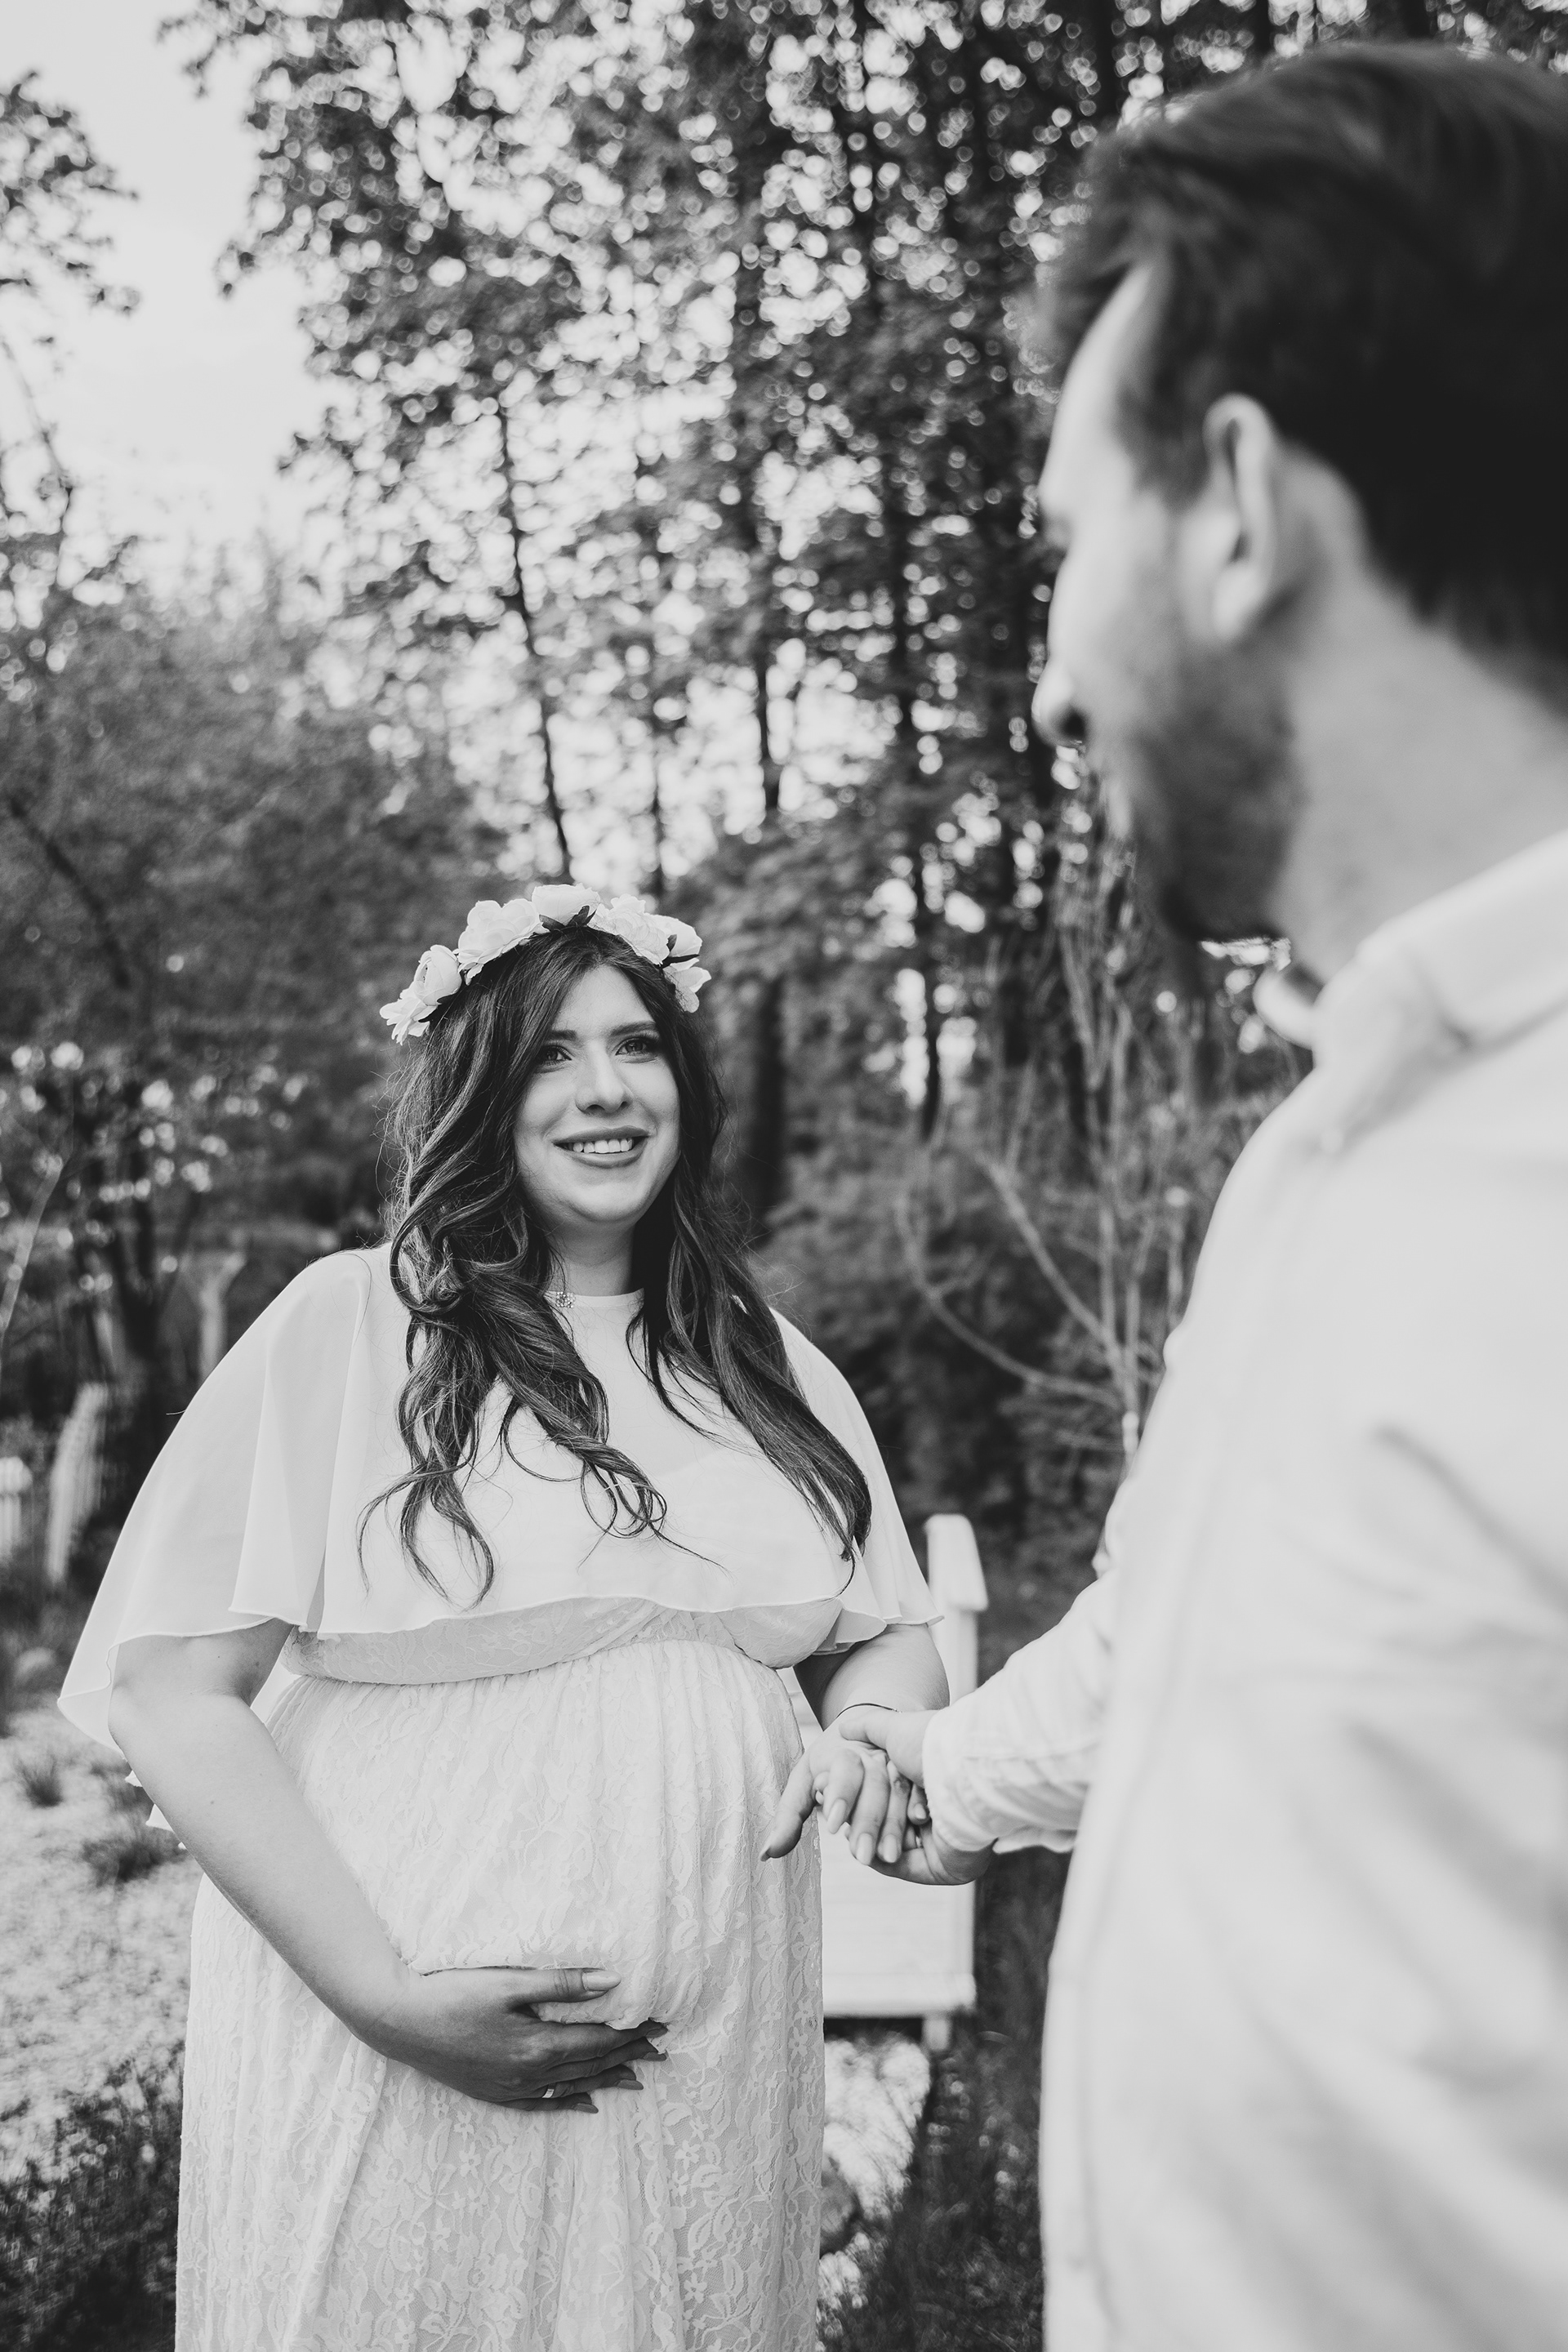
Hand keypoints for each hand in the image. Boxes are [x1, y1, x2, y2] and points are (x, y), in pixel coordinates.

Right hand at [365, 1965, 667, 2110]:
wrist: (398, 2021)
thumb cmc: (452, 1993)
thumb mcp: (509, 1981)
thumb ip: (563, 1983)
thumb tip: (614, 1979)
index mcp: (537, 2045)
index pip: (599, 2040)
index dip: (633, 2032)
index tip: (662, 2025)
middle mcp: (529, 2074)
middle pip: (591, 2064)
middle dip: (629, 2056)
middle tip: (661, 2049)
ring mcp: (511, 2088)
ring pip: (572, 2086)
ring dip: (607, 2080)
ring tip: (638, 2078)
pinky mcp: (494, 2094)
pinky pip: (542, 2104)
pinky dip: (569, 2101)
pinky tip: (587, 2103)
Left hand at [763, 1710, 925, 1868]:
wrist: (866, 1727)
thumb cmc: (828, 1764)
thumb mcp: (803, 1782)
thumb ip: (788, 1817)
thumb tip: (767, 1854)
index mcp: (843, 1754)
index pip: (843, 1772)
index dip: (841, 1796)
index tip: (833, 1826)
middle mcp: (873, 1755)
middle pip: (873, 1786)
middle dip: (868, 1822)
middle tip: (863, 1857)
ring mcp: (899, 1762)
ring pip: (900, 1790)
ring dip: (896, 1824)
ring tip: (891, 1856)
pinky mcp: (918, 1771)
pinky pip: (922, 1788)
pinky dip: (921, 1806)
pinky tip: (920, 1826)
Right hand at [846, 1709, 989, 1883]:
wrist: (961, 1769)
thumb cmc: (931, 1745)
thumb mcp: (895, 1729)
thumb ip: (869, 1728)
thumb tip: (845, 1729)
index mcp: (929, 1782)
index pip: (889, 1797)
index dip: (861, 1800)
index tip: (838, 1799)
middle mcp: (939, 1811)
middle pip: (890, 1825)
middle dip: (864, 1824)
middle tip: (840, 1823)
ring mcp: (943, 1840)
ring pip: (895, 1848)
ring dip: (871, 1842)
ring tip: (851, 1835)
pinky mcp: (945, 1865)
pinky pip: (907, 1868)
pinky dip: (883, 1862)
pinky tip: (867, 1851)